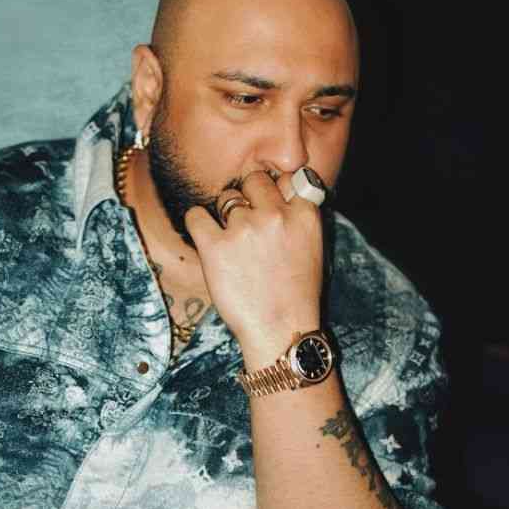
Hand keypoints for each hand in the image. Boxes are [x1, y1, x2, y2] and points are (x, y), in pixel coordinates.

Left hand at [185, 170, 324, 364]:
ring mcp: (244, 229)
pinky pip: (196, 215)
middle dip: (248, 196)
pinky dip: (198, 224)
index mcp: (304, 214)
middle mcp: (275, 215)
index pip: (287, 177)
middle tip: (246, 222)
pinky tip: (207, 241)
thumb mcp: (312, 248)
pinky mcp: (215, 245)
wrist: (281, 331)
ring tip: (231, 242)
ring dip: (225, 214)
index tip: (268, 203)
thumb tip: (277, 192)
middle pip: (254, 180)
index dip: (275, 189)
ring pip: (226, 197)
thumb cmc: (296, 295)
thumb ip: (297, 216)